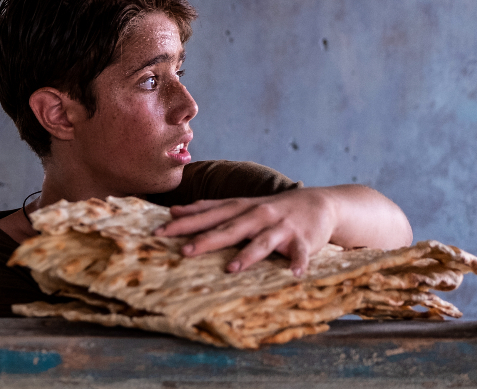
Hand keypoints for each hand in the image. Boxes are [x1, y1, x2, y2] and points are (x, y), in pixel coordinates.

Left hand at [153, 189, 337, 276]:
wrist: (318, 203)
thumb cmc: (270, 209)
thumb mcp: (239, 205)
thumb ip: (208, 209)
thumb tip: (174, 211)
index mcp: (239, 208)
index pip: (206, 215)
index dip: (183, 223)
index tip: (158, 232)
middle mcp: (257, 216)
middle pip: (228, 229)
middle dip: (206, 239)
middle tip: (184, 251)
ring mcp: (280, 227)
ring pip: (262, 242)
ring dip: (248, 255)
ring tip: (232, 268)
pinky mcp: (303, 239)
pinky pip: (300, 253)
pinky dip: (298, 263)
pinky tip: (295, 274)